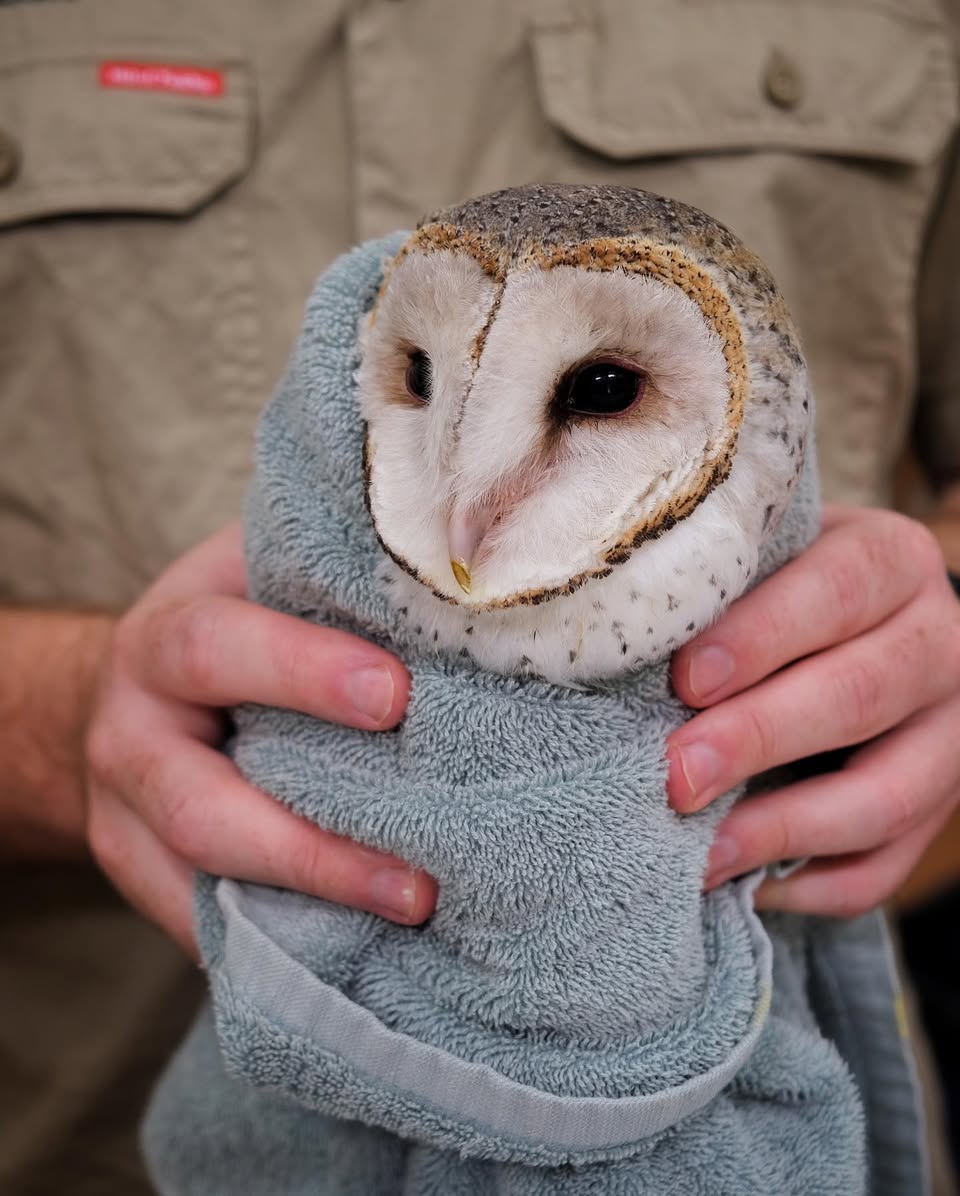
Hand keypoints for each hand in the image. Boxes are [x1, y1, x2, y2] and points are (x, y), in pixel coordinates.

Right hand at [85, 523, 434, 957]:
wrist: (140, 689)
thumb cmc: (236, 619)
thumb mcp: (263, 573)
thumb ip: (333, 575)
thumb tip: (462, 584)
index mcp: (164, 639)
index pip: (215, 648)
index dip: (301, 673)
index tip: (396, 698)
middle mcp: (130, 735)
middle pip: (198, 803)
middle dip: (308, 844)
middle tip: (418, 875)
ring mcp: (124, 821)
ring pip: (201, 881)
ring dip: (309, 905)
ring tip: (411, 913)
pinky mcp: (144, 880)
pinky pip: (206, 925)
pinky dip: (281, 944)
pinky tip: (363, 951)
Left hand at [667, 505, 959, 917]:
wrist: (873, 631)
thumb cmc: (785, 590)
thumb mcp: (767, 560)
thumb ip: (720, 586)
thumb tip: (626, 636)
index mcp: (894, 563)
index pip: (837, 590)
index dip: (762, 636)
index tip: (687, 679)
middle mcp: (941, 647)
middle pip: (858, 696)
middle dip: (756, 739)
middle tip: (675, 773)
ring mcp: (950, 739)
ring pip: (884, 798)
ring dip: (782, 828)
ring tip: (700, 850)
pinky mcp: (936, 814)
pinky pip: (881, 869)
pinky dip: (805, 883)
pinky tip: (738, 880)